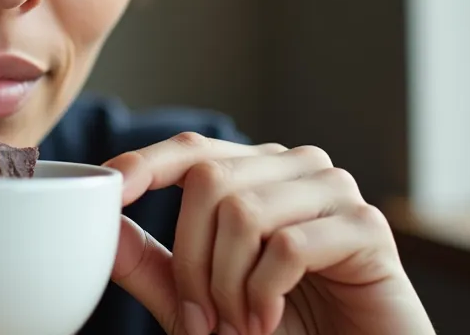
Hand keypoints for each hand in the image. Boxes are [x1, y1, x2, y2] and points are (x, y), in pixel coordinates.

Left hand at [104, 133, 433, 334]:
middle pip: (209, 182)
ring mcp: (334, 191)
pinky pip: (289, 246)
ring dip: (229, 285)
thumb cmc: (281, 332)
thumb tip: (103, 220)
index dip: (147, 162)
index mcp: (255, 176)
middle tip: (204, 319)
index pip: (192, 151)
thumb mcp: (200, 304)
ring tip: (241, 324)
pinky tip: (271, 319)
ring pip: (245, 213)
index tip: (109, 184)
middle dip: (192, 261)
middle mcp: (295, 169)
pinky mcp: (367, 226)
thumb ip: (153, 265)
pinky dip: (266, 293)